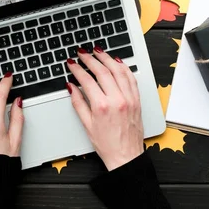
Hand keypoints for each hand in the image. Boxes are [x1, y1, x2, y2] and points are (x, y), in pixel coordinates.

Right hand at [66, 47, 143, 170]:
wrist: (126, 156)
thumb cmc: (107, 144)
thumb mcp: (87, 125)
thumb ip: (78, 103)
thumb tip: (72, 87)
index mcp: (102, 106)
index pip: (87, 80)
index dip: (77, 69)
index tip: (72, 63)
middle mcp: (117, 100)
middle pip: (103, 71)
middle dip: (90, 59)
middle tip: (82, 52)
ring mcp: (129, 99)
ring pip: (118, 70)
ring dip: (107, 58)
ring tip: (98, 52)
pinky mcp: (137, 100)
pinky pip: (131, 78)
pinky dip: (123, 67)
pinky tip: (116, 62)